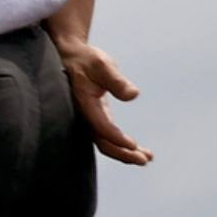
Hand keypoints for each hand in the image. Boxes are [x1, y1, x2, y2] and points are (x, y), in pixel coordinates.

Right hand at [56, 41, 152, 166]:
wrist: (70, 56)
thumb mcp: (102, 64)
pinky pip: (106, 136)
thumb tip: (133, 94)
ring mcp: (89, 118)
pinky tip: (136, 149)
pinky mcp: (95, 117)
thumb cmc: (85, 59)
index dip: (117, 138)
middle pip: (102, 142)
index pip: (101, 126)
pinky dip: (121, 145)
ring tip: (146, 158)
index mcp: (84, 104)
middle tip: (144, 160)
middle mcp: (84, 116)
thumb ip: (116, 80)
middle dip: (122, 153)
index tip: (134, 145)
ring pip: (105, 142)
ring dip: (124, 153)